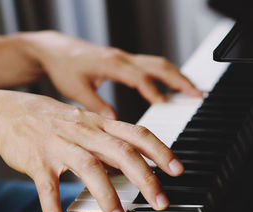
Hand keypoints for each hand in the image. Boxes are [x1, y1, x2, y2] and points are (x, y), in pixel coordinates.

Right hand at [0, 90, 183, 211]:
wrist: (4, 112)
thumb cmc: (52, 121)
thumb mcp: (86, 124)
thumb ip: (112, 140)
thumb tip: (140, 159)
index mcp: (99, 124)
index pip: (138, 133)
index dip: (160, 150)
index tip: (178, 169)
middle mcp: (84, 132)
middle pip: (121, 152)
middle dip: (144, 178)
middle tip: (160, 202)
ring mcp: (60, 145)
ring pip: (89, 168)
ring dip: (106, 195)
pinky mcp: (37, 161)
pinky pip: (48, 187)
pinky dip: (53, 209)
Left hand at [21, 31, 202, 119]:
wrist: (55, 50)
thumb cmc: (63, 68)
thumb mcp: (74, 89)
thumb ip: (94, 105)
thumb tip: (112, 121)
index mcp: (111, 64)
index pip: (139, 77)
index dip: (153, 90)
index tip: (166, 104)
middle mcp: (122, 58)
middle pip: (158, 66)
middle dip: (179, 80)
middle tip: (197, 95)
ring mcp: (126, 58)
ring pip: (159, 63)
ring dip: (178, 76)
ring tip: (194, 91)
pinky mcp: (126, 60)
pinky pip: (153, 65)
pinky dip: (168, 74)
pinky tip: (176, 85)